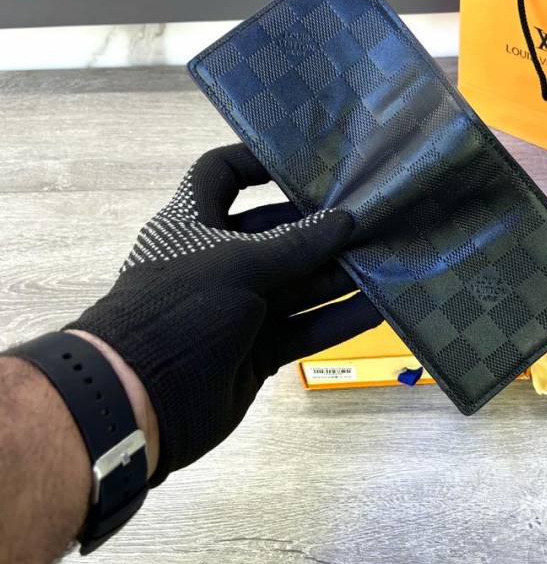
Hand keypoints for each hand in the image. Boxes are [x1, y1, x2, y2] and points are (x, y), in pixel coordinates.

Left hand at [66, 145, 380, 484]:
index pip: (223, 175)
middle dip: (323, 227)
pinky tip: (379, 307)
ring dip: (340, 274)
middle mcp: (219, 260)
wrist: (139, 402)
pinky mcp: (258, 350)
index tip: (308, 160)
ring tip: (390, 258)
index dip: (259, 161)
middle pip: (278, 233)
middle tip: (374, 215)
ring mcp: (241, 308)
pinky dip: (338, 319)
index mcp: (195, 223)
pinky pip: (305, 328)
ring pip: (299, 284)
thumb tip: (346, 219)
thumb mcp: (238, 265)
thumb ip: (296, 244)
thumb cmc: (180, 310)